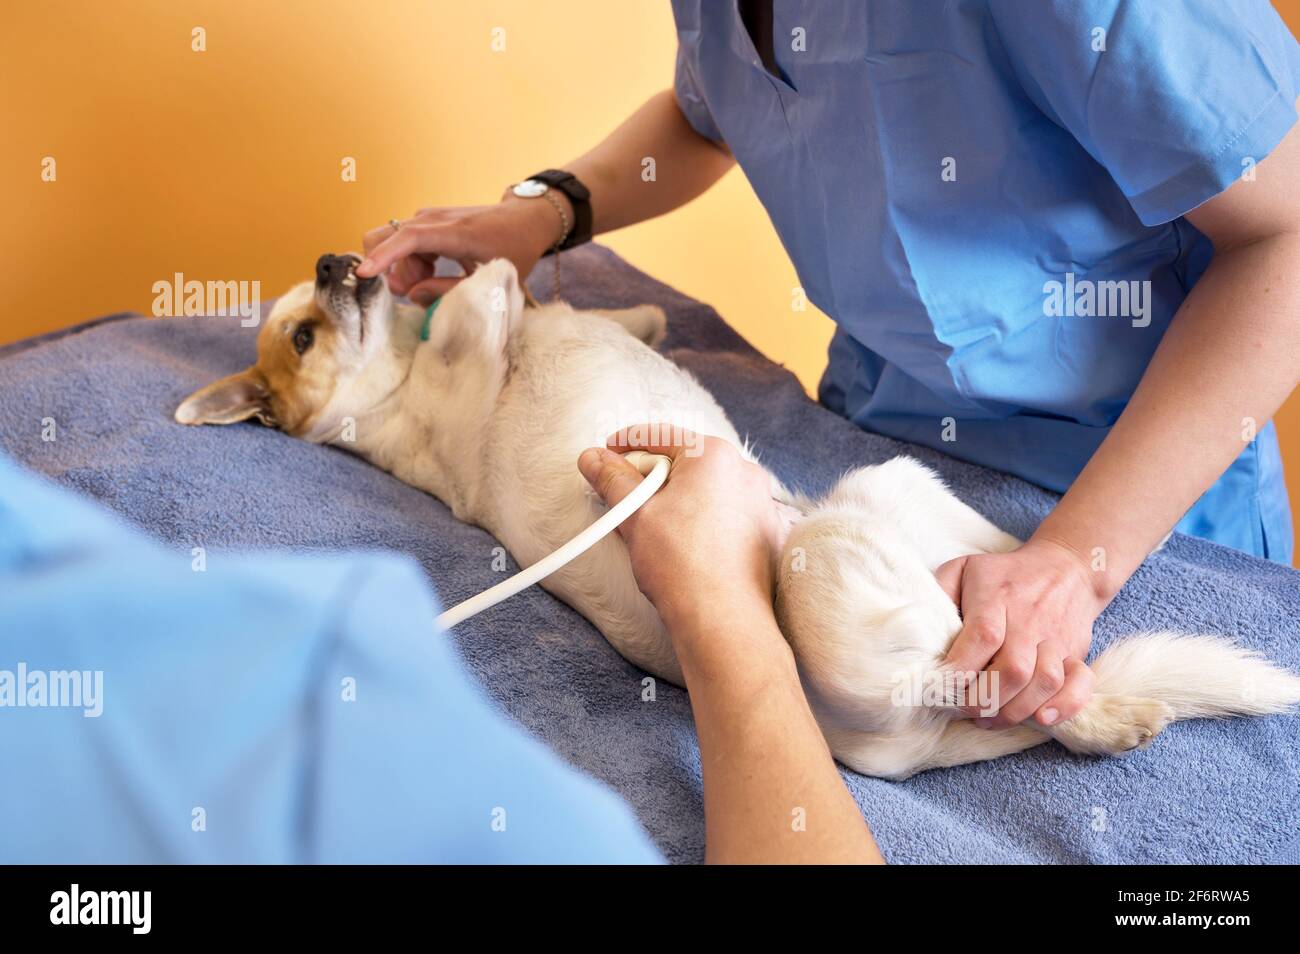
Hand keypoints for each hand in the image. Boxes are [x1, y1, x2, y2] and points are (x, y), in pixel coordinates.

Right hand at [354, 196, 568, 304]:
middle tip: (404, 291)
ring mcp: (431, 217)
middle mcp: (437, 219)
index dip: (385, 255)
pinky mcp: (430, 221)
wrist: (525, 219)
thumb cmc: (514, 250)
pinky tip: (429, 275)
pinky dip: (408, 261)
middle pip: (389, 234)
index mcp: (457, 233)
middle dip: (385, 266)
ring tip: (426, 286)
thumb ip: (451, 290)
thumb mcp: (491, 279)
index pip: (410, 238)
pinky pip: (405, 242)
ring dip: (401, 268)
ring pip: (395, 242)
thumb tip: (413, 296)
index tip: (364, 274)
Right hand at [576, 426, 794, 640]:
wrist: (722, 618)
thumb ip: (612, 479)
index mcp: (713, 455)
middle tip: (627, 495)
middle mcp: (745, 471)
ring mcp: (762, 502)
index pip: (662, 435)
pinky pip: (728, 513)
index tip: (607, 454)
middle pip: (687, 460)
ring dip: (679, 498)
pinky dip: (705, 519)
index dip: (627, 443)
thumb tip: (591, 457)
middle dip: (654, 475)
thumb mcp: (635, 514)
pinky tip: (686, 543)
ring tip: (654, 525)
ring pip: (708, 488)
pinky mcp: (768, 532)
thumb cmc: (680, 563)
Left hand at [935, 537, 1105, 727]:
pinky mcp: (1077, 653)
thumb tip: (920, 627)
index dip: (962, 668)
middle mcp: (1030, 620)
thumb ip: (939, 592)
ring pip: (1043, 682)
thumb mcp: (964, 569)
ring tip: (989, 719)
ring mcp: (1057, 639)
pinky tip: (1042, 718)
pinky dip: (1065, 706)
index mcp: (998, 597)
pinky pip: (1080, 684)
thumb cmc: (1004, 574)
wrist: (1066, 567)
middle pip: (1013, 669)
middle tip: (964, 709)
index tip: (942, 687)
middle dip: (984, 699)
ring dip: (1014, 710)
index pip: (982, 636)